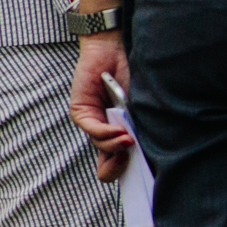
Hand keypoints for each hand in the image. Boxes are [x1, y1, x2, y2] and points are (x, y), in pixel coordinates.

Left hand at [66, 34, 134, 183]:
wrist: (118, 47)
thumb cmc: (138, 76)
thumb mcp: (145, 108)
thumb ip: (141, 131)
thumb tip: (142, 155)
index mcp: (123, 135)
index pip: (121, 166)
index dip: (131, 176)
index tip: (146, 178)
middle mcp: (107, 132)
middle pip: (108, 166)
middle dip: (120, 168)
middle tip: (134, 163)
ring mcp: (93, 123)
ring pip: (101, 146)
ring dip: (116, 147)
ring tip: (130, 140)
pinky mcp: (81, 111)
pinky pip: (92, 130)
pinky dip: (107, 133)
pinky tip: (121, 133)